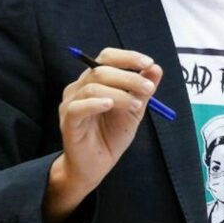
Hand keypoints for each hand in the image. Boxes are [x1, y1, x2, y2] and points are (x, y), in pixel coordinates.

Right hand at [44, 48, 161, 222]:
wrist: (97, 165)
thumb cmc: (112, 134)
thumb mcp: (135, 109)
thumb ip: (144, 89)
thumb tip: (156, 68)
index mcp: (95, 80)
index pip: (107, 58)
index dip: (127, 57)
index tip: (148, 63)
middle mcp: (80, 87)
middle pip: (101, 70)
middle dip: (129, 77)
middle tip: (148, 88)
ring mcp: (71, 103)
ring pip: (92, 86)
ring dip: (119, 93)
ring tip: (137, 104)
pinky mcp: (67, 120)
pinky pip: (78, 107)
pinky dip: (95, 103)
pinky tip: (110, 105)